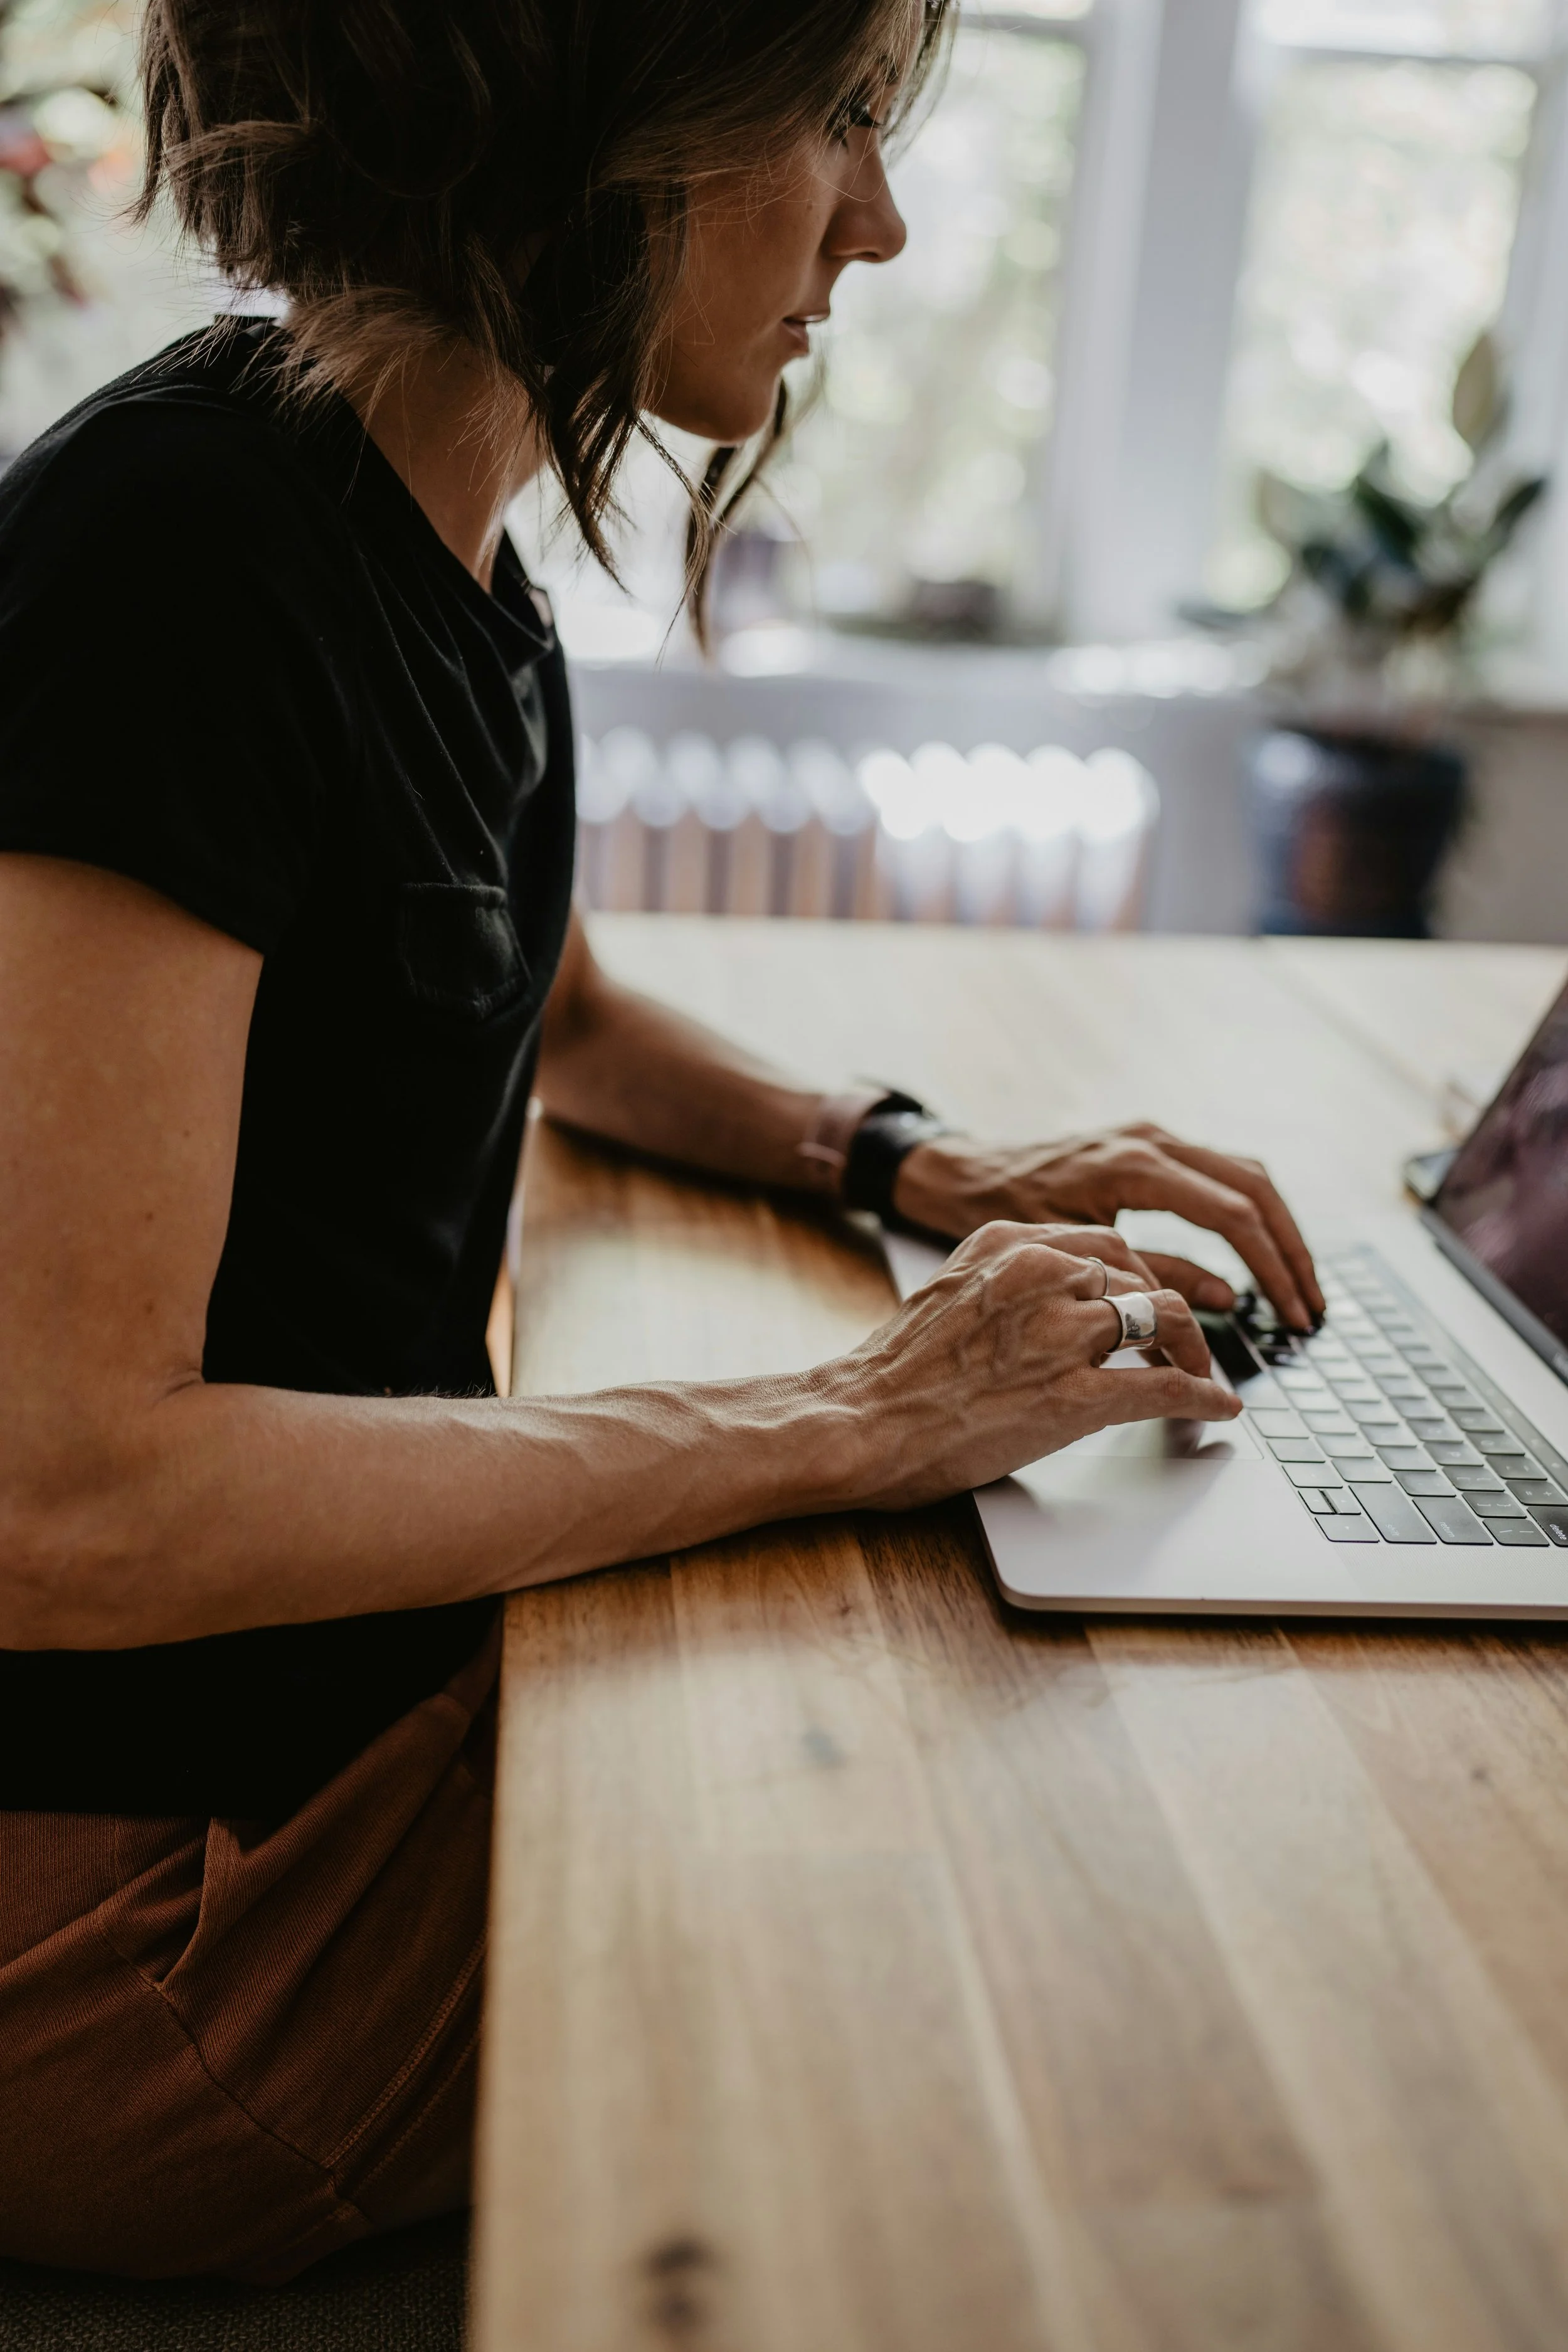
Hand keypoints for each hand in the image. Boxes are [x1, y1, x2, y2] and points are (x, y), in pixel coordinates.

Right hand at [829, 1221, 1240, 1511]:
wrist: (861, 1421)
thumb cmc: (894, 1372)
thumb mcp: (950, 1291)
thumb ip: (1006, 1283)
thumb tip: (1054, 1302)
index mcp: (1009, 1243)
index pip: (1103, 1243)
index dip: (1137, 1276)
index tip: (1149, 1301)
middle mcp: (1041, 1274)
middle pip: (1140, 1277)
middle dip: (1169, 1313)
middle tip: (1182, 1343)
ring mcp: (1060, 1331)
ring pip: (1165, 1317)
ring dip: (1193, 1349)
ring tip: (1200, 1371)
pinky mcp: (1074, 1393)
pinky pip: (1164, 1385)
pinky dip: (1201, 1396)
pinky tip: (1217, 1406)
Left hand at [892, 1121, 1323, 1331]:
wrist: (958, 1173)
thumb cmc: (1000, 1214)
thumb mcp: (1073, 1253)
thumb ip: (1149, 1274)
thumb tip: (1224, 1296)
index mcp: (1134, 1165)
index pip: (1233, 1213)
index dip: (1271, 1268)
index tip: (1291, 1313)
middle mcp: (1152, 1140)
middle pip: (1255, 1187)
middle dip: (1290, 1250)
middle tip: (1310, 1305)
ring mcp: (1153, 1137)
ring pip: (1245, 1174)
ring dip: (1277, 1229)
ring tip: (1296, 1284)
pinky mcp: (1149, 1146)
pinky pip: (1219, 1173)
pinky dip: (1249, 1212)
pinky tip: (1259, 1252)